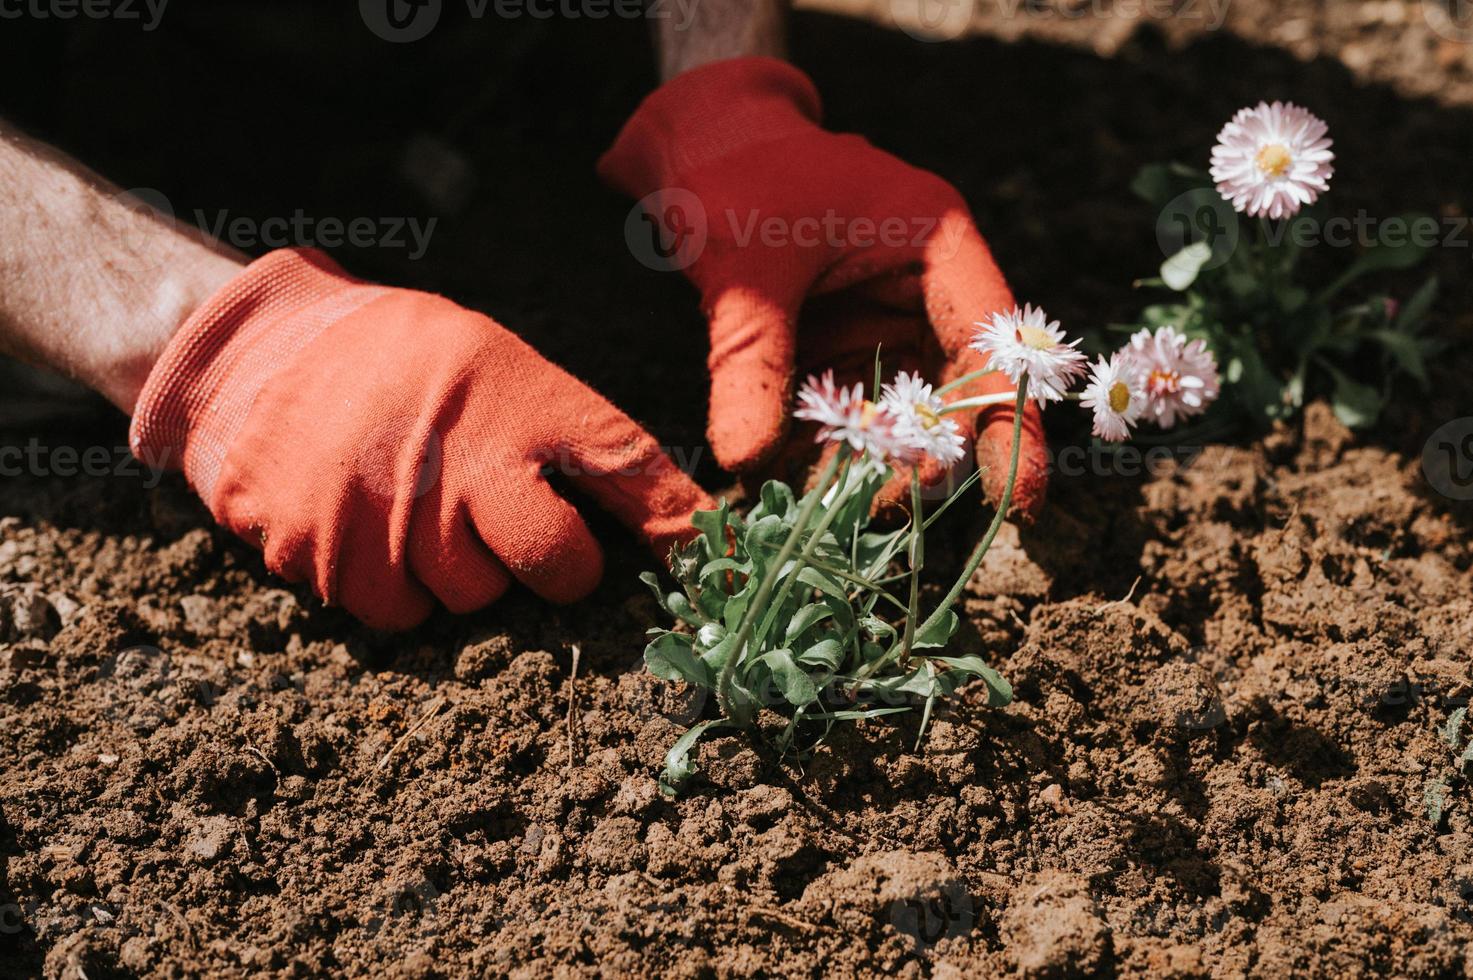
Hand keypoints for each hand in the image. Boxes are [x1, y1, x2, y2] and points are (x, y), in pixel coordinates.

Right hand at [130, 249, 712, 629]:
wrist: (258, 351)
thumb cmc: (401, 359)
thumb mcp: (497, 362)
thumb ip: (570, 437)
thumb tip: (672, 517)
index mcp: (515, 401)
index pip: (627, 466)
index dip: (677, 524)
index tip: (712, 562)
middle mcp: (463, 463)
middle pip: (558, 567)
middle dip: (559, 568)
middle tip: (524, 533)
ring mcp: (392, 516)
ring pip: (473, 599)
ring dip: (464, 573)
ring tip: (427, 509)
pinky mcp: (327, 557)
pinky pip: (399, 614)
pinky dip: (398, 589)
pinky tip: (378, 532)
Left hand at [599, 56, 1047, 518]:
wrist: (698, 147)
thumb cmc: (734, 177)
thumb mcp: (743, 269)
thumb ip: (748, 362)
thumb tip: (744, 464)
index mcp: (938, 246)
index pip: (993, 345)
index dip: (1009, 426)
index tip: (1022, 503)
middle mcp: (927, 290)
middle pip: (953, 393)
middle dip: (919, 460)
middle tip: (871, 516)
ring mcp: (887, 323)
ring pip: (898, 416)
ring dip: (864, 466)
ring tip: (818, 512)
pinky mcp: (846, 347)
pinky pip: (848, 414)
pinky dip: (821, 452)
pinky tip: (784, 484)